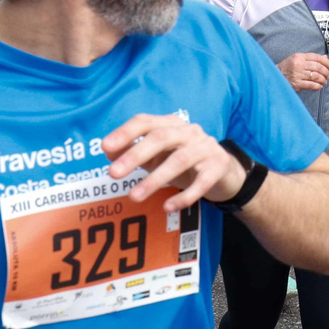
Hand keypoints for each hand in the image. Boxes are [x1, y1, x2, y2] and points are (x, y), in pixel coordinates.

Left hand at [101, 113, 244, 211]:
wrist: (223, 170)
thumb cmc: (183, 160)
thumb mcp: (157, 154)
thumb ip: (133, 151)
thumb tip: (108, 151)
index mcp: (171, 124)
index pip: (146, 121)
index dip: (125, 132)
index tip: (105, 147)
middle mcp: (189, 132)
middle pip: (161, 138)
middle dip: (135, 155)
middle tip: (112, 174)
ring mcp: (206, 148)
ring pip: (180, 160)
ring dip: (155, 179)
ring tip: (134, 196)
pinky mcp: (218, 167)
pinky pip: (201, 182)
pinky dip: (184, 196)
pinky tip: (167, 207)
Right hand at [277, 52, 328, 90]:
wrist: (274, 76)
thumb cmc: (286, 67)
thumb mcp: (297, 59)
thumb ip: (310, 59)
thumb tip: (325, 58)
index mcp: (299, 56)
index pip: (317, 58)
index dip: (327, 62)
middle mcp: (299, 64)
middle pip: (318, 67)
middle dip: (326, 72)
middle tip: (328, 75)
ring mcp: (298, 74)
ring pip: (316, 76)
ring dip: (323, 80)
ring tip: (324, 81)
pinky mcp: (297, 84)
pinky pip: (311, 85)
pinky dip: (317, 86)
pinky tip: (319, 86)